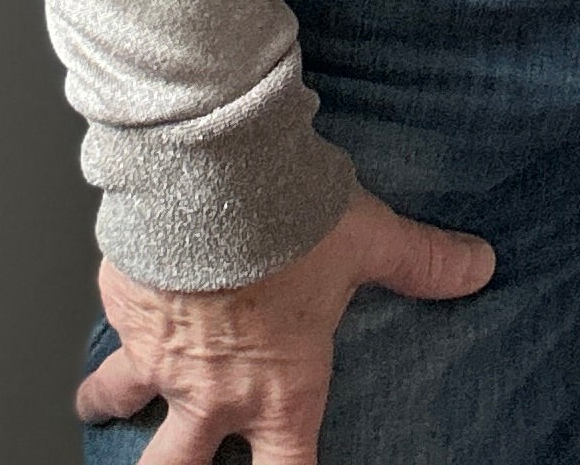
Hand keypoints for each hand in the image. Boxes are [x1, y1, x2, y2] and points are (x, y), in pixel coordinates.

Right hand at [72, 187, 495, 462]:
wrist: (211, 175)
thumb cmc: (286, 217)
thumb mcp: (367, 240)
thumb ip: (420, 263)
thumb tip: (479, 265)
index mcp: (278, 388)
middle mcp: (212, 389)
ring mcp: (158, 353)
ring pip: (118, 400)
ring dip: (109, 402)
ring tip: (100, 402)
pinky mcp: (124, 305)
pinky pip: (108, 324)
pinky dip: (109, 318)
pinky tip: (113, 298)